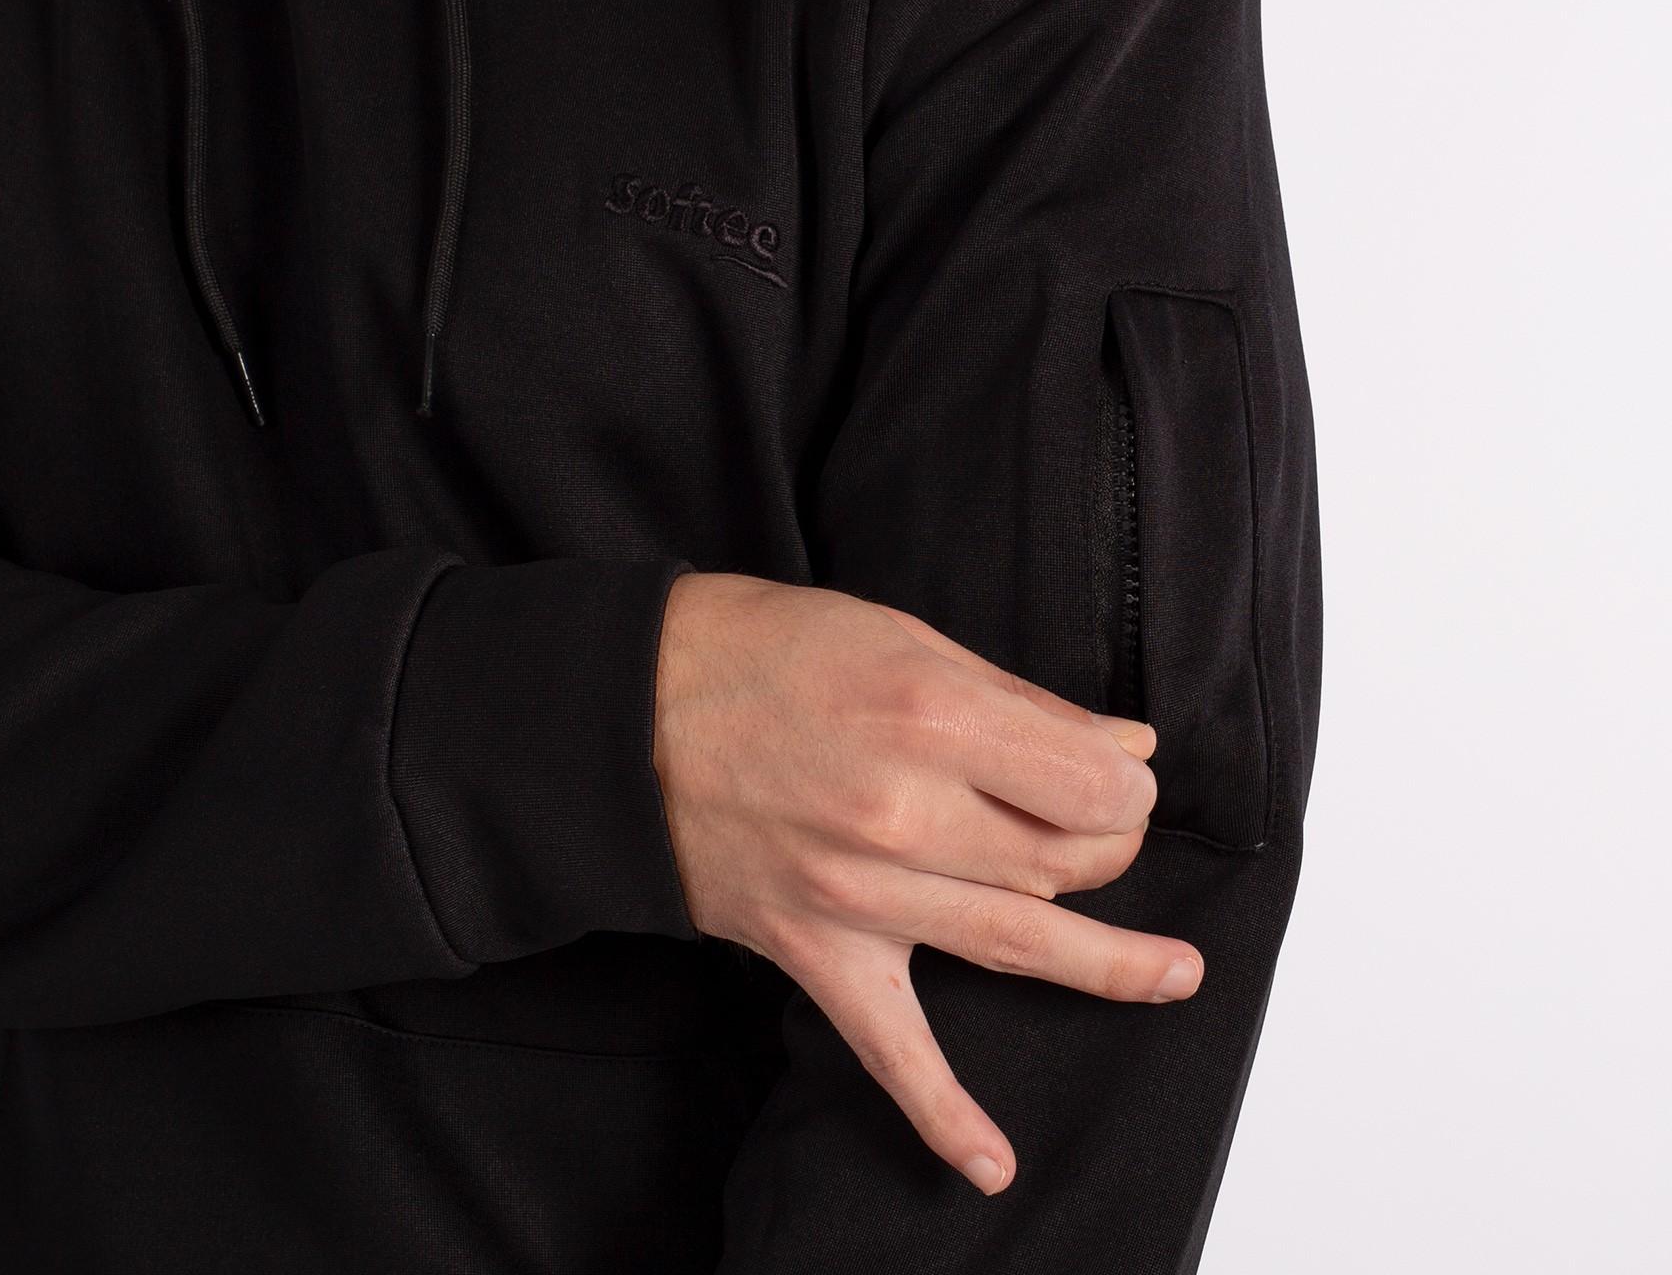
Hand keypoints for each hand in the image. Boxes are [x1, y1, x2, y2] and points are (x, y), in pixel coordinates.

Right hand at [651, 571, 1202, 1196]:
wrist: (625, 710)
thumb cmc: (760, 652)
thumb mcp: (901, 637)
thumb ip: (1017, 701)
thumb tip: (1120, 744)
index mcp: (930, 719)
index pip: (1090, 780)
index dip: (1130, 778)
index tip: (1129, 766)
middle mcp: (904, 813)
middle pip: (1064, 860)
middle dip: (1113, 841)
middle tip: (1111, 819)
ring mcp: (858, 893)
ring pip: (1018, 945)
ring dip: (1108, 963)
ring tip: (1173, 972)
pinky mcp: (814, 948)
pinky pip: (887, 1048)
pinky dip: (942, 1113)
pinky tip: (993, 1162)